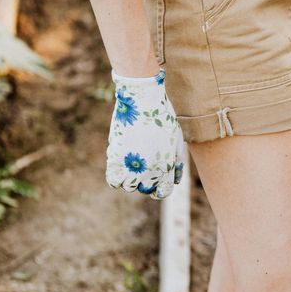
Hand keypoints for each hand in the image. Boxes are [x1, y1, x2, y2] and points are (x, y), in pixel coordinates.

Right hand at [106, 68, 185, 199]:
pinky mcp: (115, 159)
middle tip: (143, 166)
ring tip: (132, 163)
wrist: (143, 100)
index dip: (160, 188)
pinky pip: (113, 180)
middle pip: (145, 189)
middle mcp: (150, 170)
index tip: (156, 181)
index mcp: (167, 166)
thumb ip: (177, 162)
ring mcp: (132, 166)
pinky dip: (116, 177)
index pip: (163, 192)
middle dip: (146, 181)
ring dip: (130, 178)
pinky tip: (120, 164)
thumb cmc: (162, 117)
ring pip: (128, 186)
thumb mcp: (176, 139)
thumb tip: (176, 180)